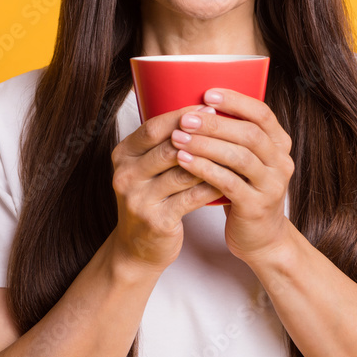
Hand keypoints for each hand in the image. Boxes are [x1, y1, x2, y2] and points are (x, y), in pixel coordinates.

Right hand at [109, 104, 224, 274]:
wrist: (137, 249)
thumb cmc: (149, 200)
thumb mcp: (145, 169)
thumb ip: (162, 144)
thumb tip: (199, 113)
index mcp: (122, 156)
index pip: (152, 128)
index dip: (181, 115)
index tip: (208, 107)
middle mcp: (125, 175)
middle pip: (168, 148)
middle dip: (200, 136)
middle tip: (227, 127)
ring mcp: (138, 200)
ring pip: (182, 172)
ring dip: (211, 160)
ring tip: (234, 150)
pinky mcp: (156, 221)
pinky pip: (192, 197)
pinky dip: (212, 186)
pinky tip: (230, 179)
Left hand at [170, 88, 294, 266]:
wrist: (261, 238)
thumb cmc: (244, 189)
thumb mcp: (244, 159)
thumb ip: (232, 135)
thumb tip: (195, 104)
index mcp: (279, 144)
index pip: (262, 113)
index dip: (235, 101)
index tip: (207, 93)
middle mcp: (281, 162)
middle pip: (249, 134)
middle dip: (215, 123)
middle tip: (185, 118)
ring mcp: (272, 185)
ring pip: (239, 157)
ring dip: (206, 145)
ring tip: (178, 138)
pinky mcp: (257, 207)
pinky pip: (229, 183)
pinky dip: (204, 169)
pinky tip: (183, 161)